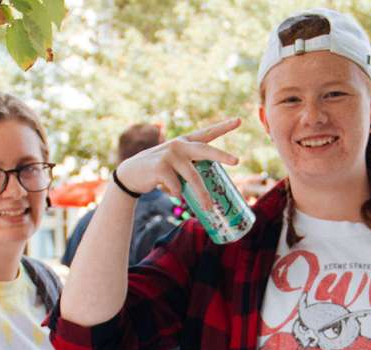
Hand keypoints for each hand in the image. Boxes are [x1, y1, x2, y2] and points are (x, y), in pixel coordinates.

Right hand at [114, 118, 241, 207]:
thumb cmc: (159, 172)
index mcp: (185, 143)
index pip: (207, 133)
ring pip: (193, 178)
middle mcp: (179, 145)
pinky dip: (176, 193)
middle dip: (222, 156)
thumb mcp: (175, 164)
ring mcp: (169, 154)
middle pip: (205, 150)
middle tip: (237, 161)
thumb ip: (189, 168)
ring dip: (202, 195)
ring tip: (209, 208)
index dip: (223, 126)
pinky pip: (176, 187)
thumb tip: (210, 190)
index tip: (239, 120)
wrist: (131, 174)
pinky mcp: (161, 167)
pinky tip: (169, 192)